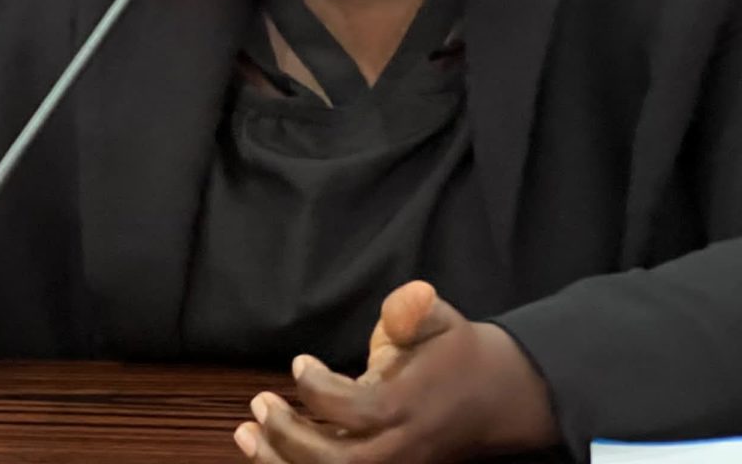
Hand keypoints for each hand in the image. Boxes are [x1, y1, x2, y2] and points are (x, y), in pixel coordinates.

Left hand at [233, 281, 556, 463]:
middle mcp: (400, 446)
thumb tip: (412, 294)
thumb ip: (416, 310)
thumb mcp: (441, 320)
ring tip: (246, 433)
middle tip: (260, 404)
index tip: (299, 362)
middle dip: (291, 439)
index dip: (319, 390)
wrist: (495, 399)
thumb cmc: (456, 353)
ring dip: (281, 462)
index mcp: (410, 406)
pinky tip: (263, 451)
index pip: (357, 411)